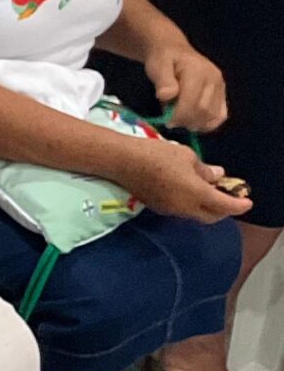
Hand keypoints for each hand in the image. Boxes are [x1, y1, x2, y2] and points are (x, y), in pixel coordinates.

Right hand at [119, 133, 251, 223]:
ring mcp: (171, 210)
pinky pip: (182, 210)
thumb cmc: (157, 154)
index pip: (226, 206)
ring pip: (196, 214)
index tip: (247, 201)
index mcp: (197, 193)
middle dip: (224, 210)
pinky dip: (190, 204)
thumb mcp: (186, 156)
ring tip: (207, 192)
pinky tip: (186, 191)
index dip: (239, 205)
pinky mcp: (158, 208)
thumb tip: (217, 176)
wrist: (122, 161)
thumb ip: (205, 170)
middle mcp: (186, 207)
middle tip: (228, 196)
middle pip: (212, 216)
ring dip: (206, 207)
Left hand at [143, 42, 226, 132]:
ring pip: (214, 115)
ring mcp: (221, 87)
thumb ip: (163, 80)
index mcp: (198, 71)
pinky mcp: (222, 94)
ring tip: (180, 120)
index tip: (167, 121)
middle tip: (171, 122)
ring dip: (196, 123)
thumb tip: (165, 96)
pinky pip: (220, 115)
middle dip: (186, 120)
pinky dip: (207, 123)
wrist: (173, 50)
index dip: (180, 115)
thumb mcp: (157, 65)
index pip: (193, 101)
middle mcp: (214, 79)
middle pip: (204, 110)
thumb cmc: (164, 58)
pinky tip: (193, 123)